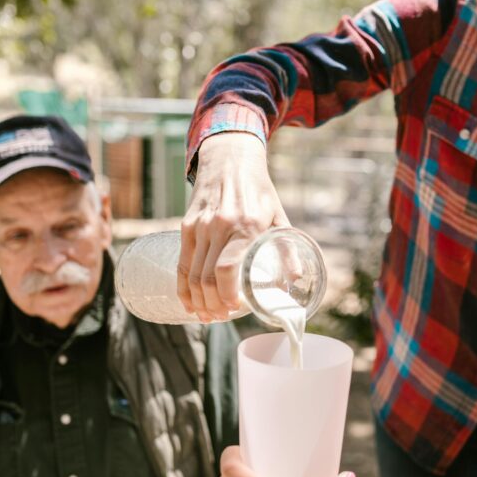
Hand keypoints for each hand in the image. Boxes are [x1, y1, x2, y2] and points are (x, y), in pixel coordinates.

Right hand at [178, 133, 289, 319]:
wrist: (230, 159)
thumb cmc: (258, 190)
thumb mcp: (279, 215)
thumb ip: (287, 248)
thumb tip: (295, 279)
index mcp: (245, 225)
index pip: (227, 268)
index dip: (227, 295)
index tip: (234, 309)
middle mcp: (219, 226)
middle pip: (207, 278)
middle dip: (213, 305)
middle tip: (223, 317)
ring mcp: (199, 226)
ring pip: (192, 274)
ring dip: (198, 301)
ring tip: (208, 316)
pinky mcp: (186, 226)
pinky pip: (181, 263)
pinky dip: (183, 288)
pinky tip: (190, 303)